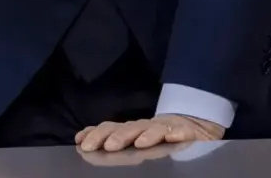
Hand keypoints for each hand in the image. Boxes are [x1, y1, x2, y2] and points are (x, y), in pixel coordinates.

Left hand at [75, 114, 223, 152]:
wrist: (191, 125)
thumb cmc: (155, 136)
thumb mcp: (132, 138)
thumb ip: (109, 138)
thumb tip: (80, 139)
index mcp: (131, 130)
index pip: (111, 129)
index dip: (96, 134)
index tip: (82, 143)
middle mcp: (146, 127)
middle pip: (130, 129)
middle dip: (118, 136)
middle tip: (108, 146)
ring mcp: (167, 129)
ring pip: (155, 130)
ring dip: (147, 135)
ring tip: (140, 143)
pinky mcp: (186, 132)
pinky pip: (183, 133)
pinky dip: (178, 134)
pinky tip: (173, 138)